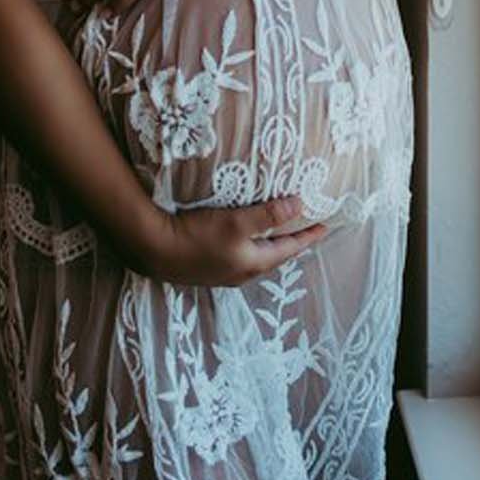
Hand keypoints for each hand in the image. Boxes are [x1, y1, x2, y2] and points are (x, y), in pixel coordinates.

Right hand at [140, 195, 327, 286]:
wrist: (154, 249)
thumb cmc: (197, 235)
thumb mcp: (237, 222)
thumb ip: (269, 215)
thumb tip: (300, 206)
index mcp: (254, 263)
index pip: (290, 248)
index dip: (308, 236)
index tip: (325, 226)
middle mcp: (241, 273)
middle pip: (275, 256)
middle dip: (292, 243)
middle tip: (306, 230)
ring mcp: (223, 273)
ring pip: (257, 258)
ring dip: (272, 245)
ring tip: (280, 233)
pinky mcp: (207, 267)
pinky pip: (241, 257)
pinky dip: (252, 246)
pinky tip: (244, 240)